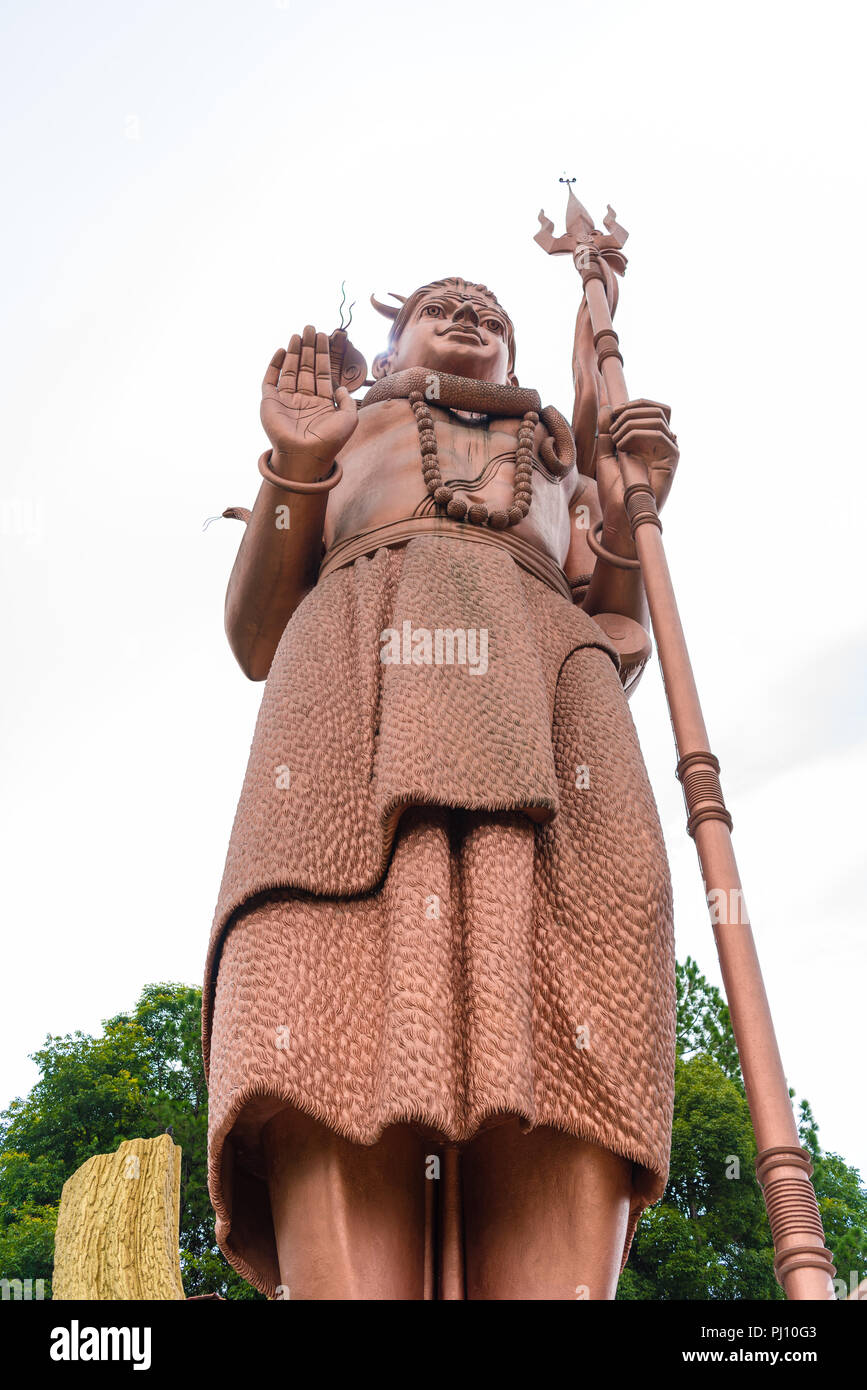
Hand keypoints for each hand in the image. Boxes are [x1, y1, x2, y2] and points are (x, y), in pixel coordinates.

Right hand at [260, 325, 357, 475]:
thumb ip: (348, 400)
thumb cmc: (329, 442)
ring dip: (293, 352)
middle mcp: (303, 400)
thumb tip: (341, 386)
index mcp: (321, 403)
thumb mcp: (349, 419)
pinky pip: (271, 380)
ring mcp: (286, 401)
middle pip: (305, 367)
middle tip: (310, 328)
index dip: (322, 354)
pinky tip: (282, 350)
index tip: (324, 336)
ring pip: (290, 370)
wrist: (305, 457)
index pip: (321, 373)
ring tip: (298, 334)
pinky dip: (275, 365)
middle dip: (308, 347)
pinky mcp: (270, 403)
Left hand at [595, 399, 678, 555]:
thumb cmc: (614, 489)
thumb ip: (607, 433)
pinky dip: (637, 434)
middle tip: (612, 425)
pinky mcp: (672, 459)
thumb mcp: (606, 455)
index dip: (632, 405)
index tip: (612, 414)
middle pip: (655, 409)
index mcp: (649, 440)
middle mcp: (662, 442)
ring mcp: (669, 450)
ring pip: (657, 418)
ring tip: (616, 440)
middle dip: (630, 411)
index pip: (650, 408)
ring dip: (631, 423)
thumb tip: (607, 408)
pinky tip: (623, 447)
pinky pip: (660, 434)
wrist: (619, 512)